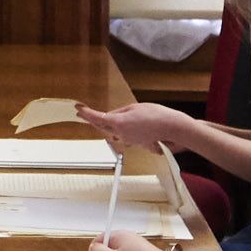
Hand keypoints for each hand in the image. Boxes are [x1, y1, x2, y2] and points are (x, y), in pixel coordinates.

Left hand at [77, 101, 193, 156]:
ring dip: (107, 125)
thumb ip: (119, 112)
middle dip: (92, 120)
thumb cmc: (156, 115)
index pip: (97, 118)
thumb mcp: (134, 107)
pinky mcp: (135, 143)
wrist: (172, 128)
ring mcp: (128, 140)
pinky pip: (123, 135)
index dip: (86, 113)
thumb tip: (110, 116)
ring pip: (112, 131)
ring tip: (101, 117)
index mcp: (118, 123)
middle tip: (82, 113)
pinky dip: (120, 129)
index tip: (78, 109)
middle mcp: (120, 134)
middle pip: (102, 127)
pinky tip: (123, 125)